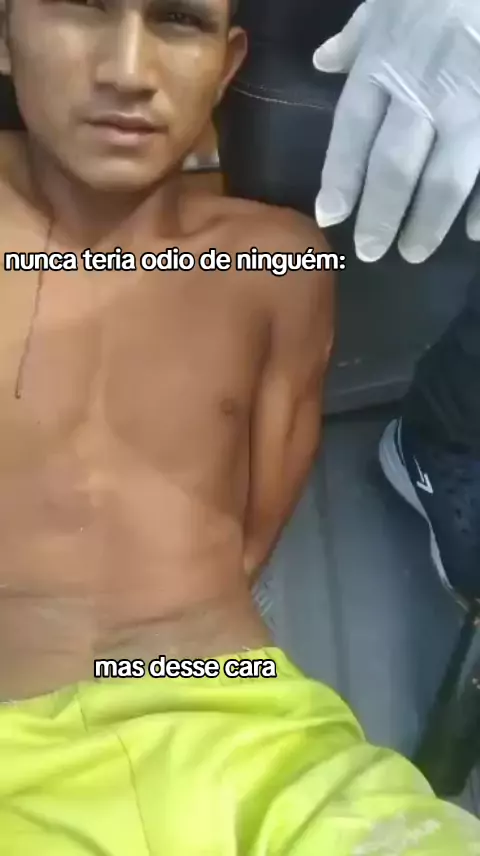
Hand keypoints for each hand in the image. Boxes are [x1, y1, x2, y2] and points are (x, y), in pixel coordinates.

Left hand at [313, 0, 479, 262]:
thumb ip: (359, 35)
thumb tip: (324, 62)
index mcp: (386, 61)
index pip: (353, 131)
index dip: (340, 178)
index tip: (329, 216)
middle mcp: (424, 89)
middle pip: (394, 167)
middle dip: (380, 216)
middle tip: (370, 251)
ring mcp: (471, 104)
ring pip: (445, 180)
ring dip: (427, 224)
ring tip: (413, 253)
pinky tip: (472, 234)